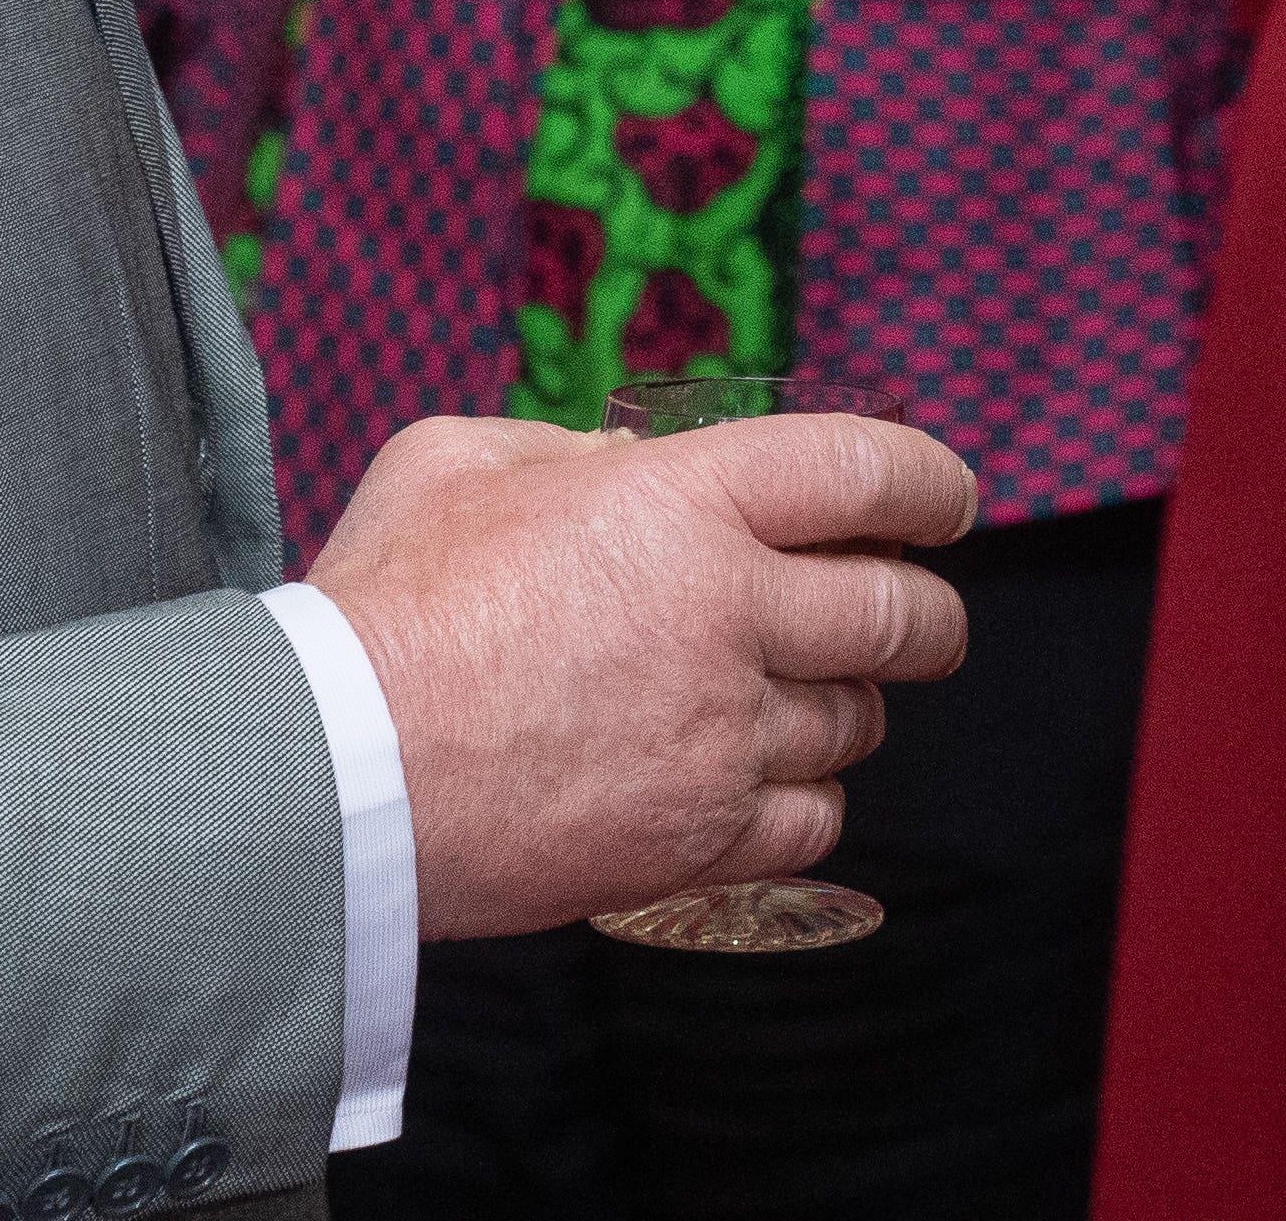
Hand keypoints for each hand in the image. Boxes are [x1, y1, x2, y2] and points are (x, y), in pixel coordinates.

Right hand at [310, 407, 977, 936]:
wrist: (336, 778)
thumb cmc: (382, 612)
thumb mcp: (455, 461)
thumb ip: (561, 446)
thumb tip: (623, 460)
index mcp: (685, 499)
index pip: (870, 471)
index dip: (933, 482)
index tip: (950, 500)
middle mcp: (729, 611)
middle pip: (902, 611)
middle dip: (927, 611)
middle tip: (917, 615)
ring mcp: (723, 733)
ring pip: (858, 720)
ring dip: (849, 705)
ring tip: (803, 696)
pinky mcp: (699, 838)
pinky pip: (812, 822)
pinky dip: (807, 801)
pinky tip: (765, 782)